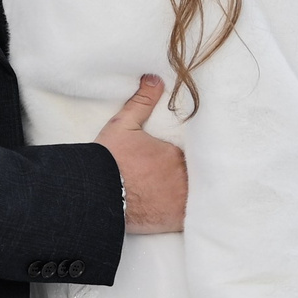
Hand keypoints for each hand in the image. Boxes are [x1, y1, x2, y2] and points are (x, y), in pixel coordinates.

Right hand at [96, 75, 184, 234]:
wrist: (96, 194)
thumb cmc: (109, 161)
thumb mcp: (123, 126)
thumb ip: (142, 102)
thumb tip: (154, 77)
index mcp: (175, 154)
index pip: (192, 155)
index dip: (187, 159)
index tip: (181, 161)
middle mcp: (184, 177)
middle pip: (198, 176)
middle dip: (195, 177)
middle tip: (194, 178)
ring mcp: (182, 200)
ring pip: (201, 196)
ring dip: (200, 196)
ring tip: (197, 196)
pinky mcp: (177, 220)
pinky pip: (197, 217)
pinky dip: (199, 216)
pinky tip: (197, 215)